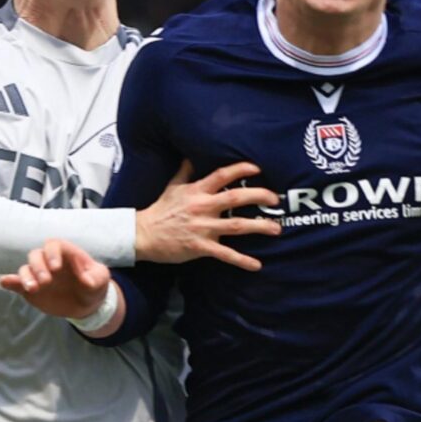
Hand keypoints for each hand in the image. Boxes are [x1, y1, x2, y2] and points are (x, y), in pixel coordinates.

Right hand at [0, 239, 112, 322]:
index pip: (53, 245)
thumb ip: (96, 277)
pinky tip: (4, 282)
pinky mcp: (29, 289)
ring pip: (25, 269)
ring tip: (33, 289)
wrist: (86, 304)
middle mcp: (48, 261)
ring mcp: (38, 274)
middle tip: (46, 282)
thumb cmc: (94, 285)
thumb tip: (85, 280)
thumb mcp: (101, 280)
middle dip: (38, 267)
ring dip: (25, 277)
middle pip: (36, 255)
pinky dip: (10, 282)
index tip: (56, 268)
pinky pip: (16, 283)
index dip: (52, 253)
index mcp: (65, 253)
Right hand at [134, 160, 281, 269]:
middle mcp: (203, 207)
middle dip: (259, 196)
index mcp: (197, 191)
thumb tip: (192, 156)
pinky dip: (242, 260)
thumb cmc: (160, 210)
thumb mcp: (172, 187)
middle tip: (276, 199)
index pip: (222, 175)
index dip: (241, 169)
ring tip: (277, 229)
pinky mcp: (201, 247)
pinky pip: (226, 254)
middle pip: (236, 198)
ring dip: (259, 227)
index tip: (258, 167)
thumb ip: (185, 172)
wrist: (143, 234)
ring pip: (237, 225)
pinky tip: (257, 265)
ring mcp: (203, 228)